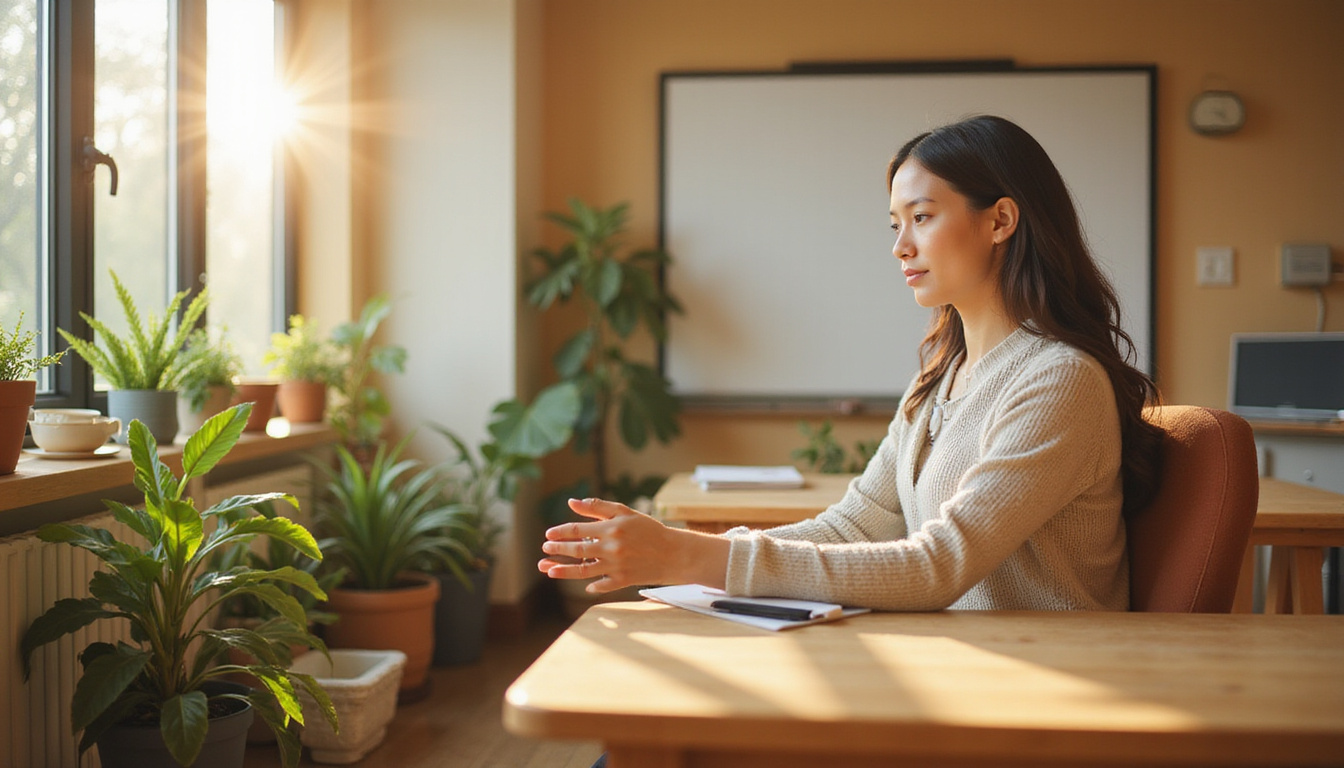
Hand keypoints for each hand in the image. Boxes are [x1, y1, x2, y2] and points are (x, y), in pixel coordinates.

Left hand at [537, 497, 729, 593]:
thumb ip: (598, 507)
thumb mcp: (625, 512)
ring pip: (582, 571)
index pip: (577, 530)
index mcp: (611, 528)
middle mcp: (611, 548)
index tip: (548, 535)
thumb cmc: (649, 529)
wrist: (674, 553)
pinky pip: (601, 585)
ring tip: (548, 570)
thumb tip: (571, 502)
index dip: (560, 532)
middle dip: (557, 551)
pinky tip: (583, 584)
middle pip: (576, 550)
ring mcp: (616, 566)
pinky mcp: (623, 581)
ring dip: (562, 571)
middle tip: (545, 550)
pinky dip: (591, 585)